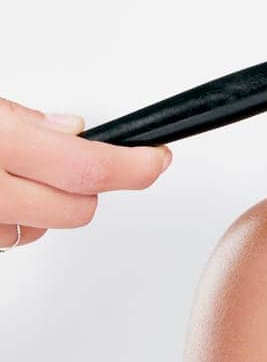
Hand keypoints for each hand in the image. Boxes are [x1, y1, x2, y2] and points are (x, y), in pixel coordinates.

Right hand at [0, 97, 171, 249]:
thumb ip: (28, 122)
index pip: (89, 167)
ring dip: (47, 207)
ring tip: (25, 175)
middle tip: (85, 161)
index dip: (134, 167)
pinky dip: (17, 219)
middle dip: (92, 188)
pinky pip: (8, 240)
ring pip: (42, 229)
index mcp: (3, 146)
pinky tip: (4, 195)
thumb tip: (73, 131)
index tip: (156, 160)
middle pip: (76, 209)